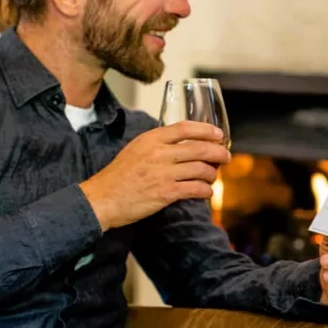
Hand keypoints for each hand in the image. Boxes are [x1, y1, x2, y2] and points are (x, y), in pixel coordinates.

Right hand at [80, 120, 231, 230]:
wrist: (101, 199)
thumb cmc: (118, 176)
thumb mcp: (136, 150)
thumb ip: (158, 144)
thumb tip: (183, 144)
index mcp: (151, 139)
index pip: (185, 128)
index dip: (206, 130)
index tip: (218, 134)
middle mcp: (159, 153)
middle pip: (200, 148)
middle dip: (218, 153)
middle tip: (225, 157)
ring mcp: (163, 173)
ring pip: (201, 169)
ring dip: (212, 174)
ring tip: (212, 177)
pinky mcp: (166, 193)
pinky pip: (195, 189)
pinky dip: (205, 191)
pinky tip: (206, 192)